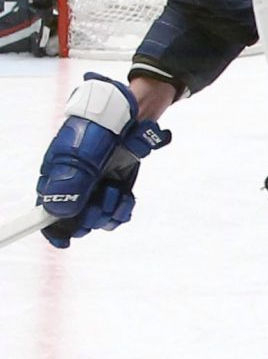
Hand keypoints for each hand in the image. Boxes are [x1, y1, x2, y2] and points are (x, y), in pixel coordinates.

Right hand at [37, 73, 171, 246]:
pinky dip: (122, 209)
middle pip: (75, 222)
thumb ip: (70, 185)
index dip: (52, 230)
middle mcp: (73, 187)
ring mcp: (94, 190)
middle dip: (89, 218)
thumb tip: (58, 214)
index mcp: (55, 177)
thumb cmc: (98, 130)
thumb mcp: (81, 156)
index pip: (46, 211)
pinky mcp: (113, 190)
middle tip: (100, 201)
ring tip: (114, 191)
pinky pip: (116, 214)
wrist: (129, 118)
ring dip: (108, 212)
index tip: (63, 240)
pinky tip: (124, 195)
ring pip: (98, 221)